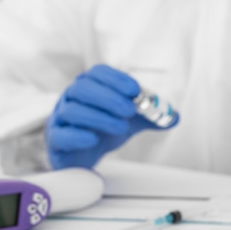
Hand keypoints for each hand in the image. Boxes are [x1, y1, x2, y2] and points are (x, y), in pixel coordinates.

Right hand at [46, 64, 177, 168]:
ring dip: (99, 117)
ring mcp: (60, 119)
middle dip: (108, 97)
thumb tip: (174, 116)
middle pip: (82, 88)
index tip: (135, 90)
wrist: (84, 156)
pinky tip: (94, 138)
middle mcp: (71, 99)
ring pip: (72, 111)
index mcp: (89, 87)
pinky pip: (61, 135)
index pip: (98, 73)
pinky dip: (78, 135)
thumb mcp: (131, 121)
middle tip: (129, 110)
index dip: (116, 79)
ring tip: (121, 127)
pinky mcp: (56, 141)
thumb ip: (152, 117)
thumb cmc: (104, 131)